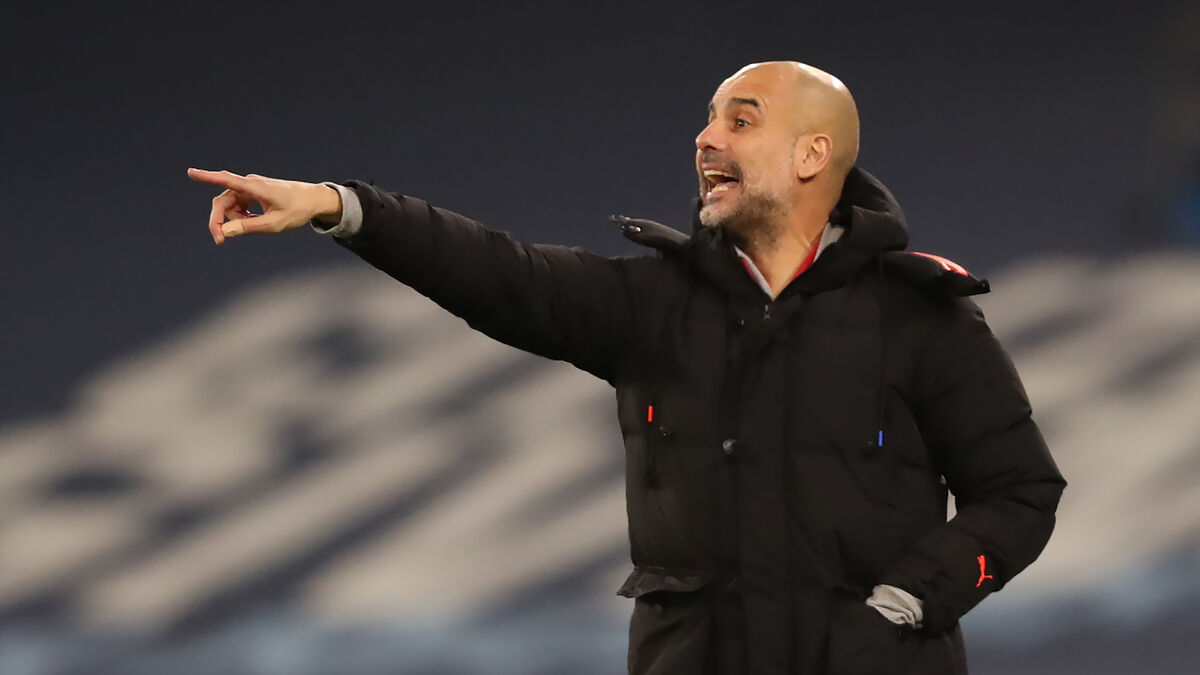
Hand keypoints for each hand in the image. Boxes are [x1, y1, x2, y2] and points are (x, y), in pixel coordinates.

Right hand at [187, 168, 342, 244]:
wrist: (313, 200)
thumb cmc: (297, 210)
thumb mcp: (274, 224)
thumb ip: (249, 227)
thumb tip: (226, 231)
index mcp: (255, 187)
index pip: (226, 180)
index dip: (207, 177)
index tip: (191, 172)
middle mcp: (249, 184)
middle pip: (222, 202)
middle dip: (219, 221)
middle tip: (220, 241)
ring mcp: (250, 188)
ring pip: (230, 206)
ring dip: (235, 220)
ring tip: (256, 225)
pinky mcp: (252, 193)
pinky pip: (238, 206)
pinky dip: (242, 216)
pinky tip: (257, 220)